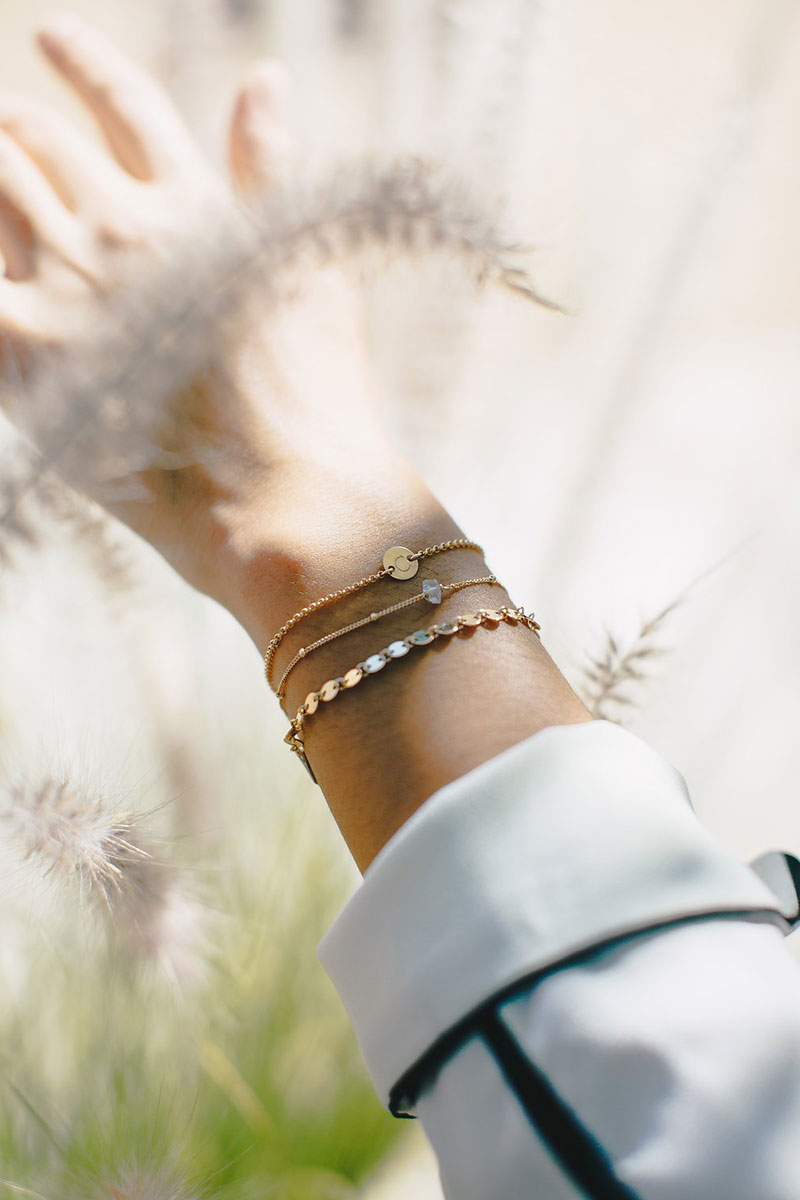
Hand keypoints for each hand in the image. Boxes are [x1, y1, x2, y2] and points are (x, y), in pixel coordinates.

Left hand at [0, 14, 417, 636]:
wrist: (285, 496)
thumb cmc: (313, 394)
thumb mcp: (308, 267)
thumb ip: (270, 169)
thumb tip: (263, 74)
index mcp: (191, 204)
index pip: (125, 103)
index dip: (83, 62)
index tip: (50, 35)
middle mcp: (120, 228)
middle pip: (39, 146)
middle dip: (19, 131)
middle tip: (9, 131)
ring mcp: (67, 287)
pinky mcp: (28, 356)